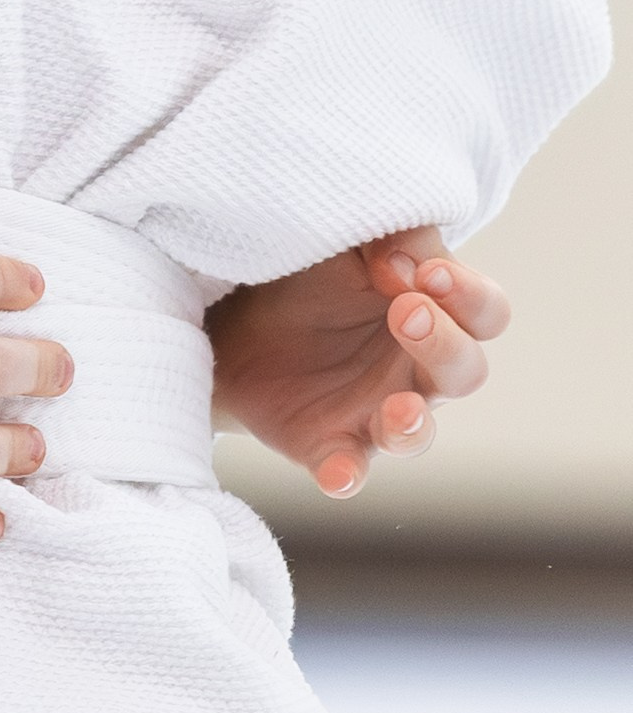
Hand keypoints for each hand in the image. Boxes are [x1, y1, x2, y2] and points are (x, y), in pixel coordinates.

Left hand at [207, 225, 509, 496]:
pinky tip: (338, 473)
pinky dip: (346, 474)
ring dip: (413, 424)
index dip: (469, 295)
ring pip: (417, 432)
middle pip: (465, 371)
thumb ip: (392, 239)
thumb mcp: (348, 238)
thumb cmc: (309, 270)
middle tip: (405, 311)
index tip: (427, 273)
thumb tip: (408, 268)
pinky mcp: (329, 445)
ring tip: (399, 410)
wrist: (228, 311)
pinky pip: (347, 470)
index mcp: (436, 312)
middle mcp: (417, 370)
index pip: (485, 312)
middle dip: (443, 343)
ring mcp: (376, 413)